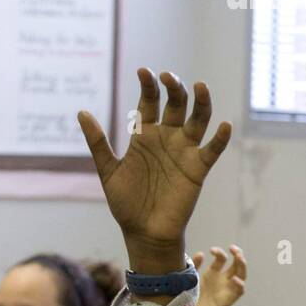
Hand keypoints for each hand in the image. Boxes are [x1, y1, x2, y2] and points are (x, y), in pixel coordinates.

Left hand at [78, 70, 231, 271]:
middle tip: (167, 78)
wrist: (144, 234)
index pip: (149, 102)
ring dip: (201, 102)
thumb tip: (81, 112)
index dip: (148, 85)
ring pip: (199, 118)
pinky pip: (213, 150)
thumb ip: (98, 143)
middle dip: (174, 87)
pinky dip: (221, 137)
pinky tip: (224, 126)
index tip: (143, 71)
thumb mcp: (108, 172)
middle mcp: (167, 138)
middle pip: (176, 103)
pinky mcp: (198, 168)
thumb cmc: (126, 204)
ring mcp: (185, 151)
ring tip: (199, 86)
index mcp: (145, 135)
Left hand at [193, 246, 246, 305]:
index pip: (222, 258)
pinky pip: (239, 292)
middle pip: (236, 264)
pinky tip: (235, 280)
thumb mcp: (190, 280)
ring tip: (239, 258)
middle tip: (233, 248)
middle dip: (238, 254)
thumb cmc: (188, 299)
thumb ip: (194, 266)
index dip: (219, 252)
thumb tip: (201, 254)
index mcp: (213, 273)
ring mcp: (226, 289)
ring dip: (243, 265)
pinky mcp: (227, 300)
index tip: (211, 250)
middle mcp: (222, 280)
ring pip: (241, 275)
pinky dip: (240, 285)